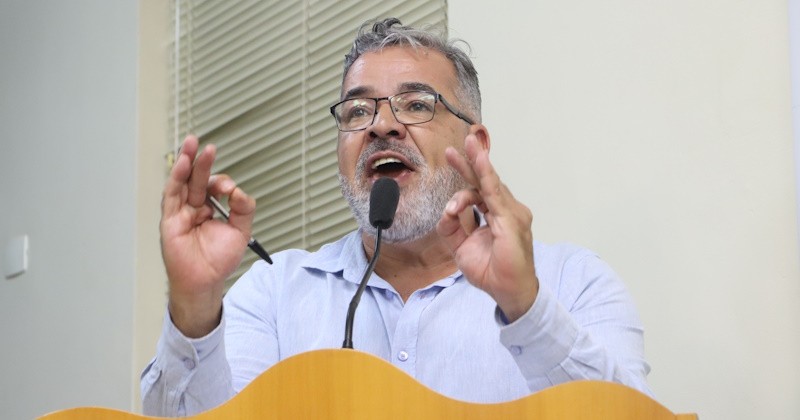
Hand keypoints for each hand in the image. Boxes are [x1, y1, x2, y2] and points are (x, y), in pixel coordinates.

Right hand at [160, 136, 255, 336]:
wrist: (205, 281)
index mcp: (211, 208)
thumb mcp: (240, 231)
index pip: (215, 187)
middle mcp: (195, 207)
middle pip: (198, 179)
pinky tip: (183, 163)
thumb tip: (239, 191)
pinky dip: (176, 178)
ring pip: (182, 182)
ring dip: (186, 162)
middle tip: (208, 147)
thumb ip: (244, 209)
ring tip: (191, 144)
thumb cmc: (219, 260)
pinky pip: (172, 195)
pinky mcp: (170, 219)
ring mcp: (181, 212)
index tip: (231, 191)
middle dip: (202, 162)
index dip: (223, 184)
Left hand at [436, 130, 537, 321]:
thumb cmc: (492, 271)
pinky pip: (495, 195)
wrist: (508, 291)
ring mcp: (512, 214)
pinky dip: (486, 177)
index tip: (451, 156)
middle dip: (473, 159)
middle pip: (486, 181)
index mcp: (496, 215)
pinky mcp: (511, 220)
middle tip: (464, 140)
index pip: (479, 189)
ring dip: (477, 164)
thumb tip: (445, 212)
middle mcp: (507, 211)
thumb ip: (451, 229)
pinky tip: (480, 163)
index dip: (466, 172)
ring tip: (468, 146)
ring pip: (490, 184)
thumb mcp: (461, 248)